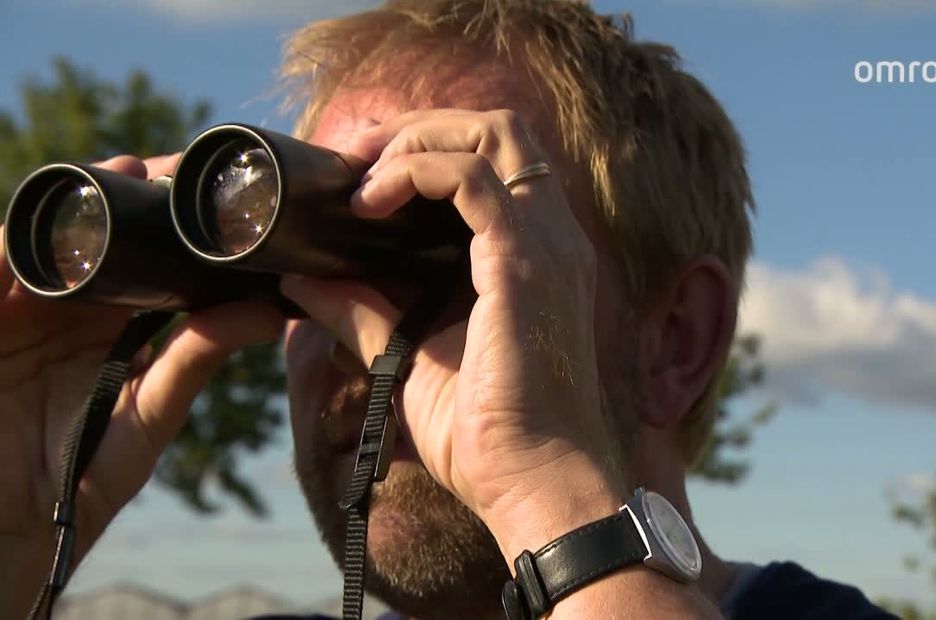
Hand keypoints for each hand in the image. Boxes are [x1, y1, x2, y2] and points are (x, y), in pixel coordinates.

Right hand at [0, 154, 283, 615]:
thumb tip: (267, 314)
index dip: (176, 227)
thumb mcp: (143, 419)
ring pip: (45, 241)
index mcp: (111, 327)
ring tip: (122, 176)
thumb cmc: (73, 486)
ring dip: (80, 205)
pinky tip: (50, 223)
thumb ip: (191, 363)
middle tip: (170, 168)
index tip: (217, 200)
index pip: (148, 261)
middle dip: (130, 196)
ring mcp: (15, 312)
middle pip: (97, 236)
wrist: (3, 540)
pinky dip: (10, 246)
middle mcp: (65, 310)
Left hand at [280, 109, 627, 559]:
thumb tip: (299, 279)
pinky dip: (415, 172)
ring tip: (362, 177)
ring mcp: (545, 243)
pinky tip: (371, 204)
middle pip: (498, 128)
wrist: (533, 483)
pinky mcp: (523, 260)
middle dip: (419, 127)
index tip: (361, 176)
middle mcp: (552, 237)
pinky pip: (469, 176)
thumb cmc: (486, 435)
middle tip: (355, 157)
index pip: (494, 161)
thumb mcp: (407, 357)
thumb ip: (360, 311)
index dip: (426, 149)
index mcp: (535, 255)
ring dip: (415, 140)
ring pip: (491, 132)